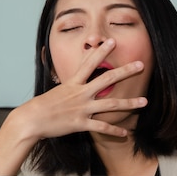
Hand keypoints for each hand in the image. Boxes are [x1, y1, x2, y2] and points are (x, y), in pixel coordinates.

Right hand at [20, 39, 147, 140]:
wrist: (31, 120)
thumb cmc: (43, 105)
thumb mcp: (57, 90)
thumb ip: (70, 85)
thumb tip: (75, 80)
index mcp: (73, 83)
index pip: (89, 63)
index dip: (101, 51)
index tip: (112, 41)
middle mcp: (80, 93)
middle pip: (106, 79)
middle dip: (125, 71)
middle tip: (141, 64)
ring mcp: (82, 108)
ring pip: (110, 104)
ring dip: (129, 103)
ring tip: (145, 101)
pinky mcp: (80, 123)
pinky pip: (101, 127)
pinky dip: (114, 131)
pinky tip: (125, 134)